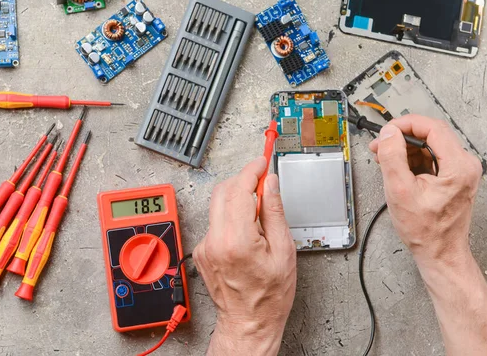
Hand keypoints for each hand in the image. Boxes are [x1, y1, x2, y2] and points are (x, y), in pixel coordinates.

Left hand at [193, 157, 296, 355]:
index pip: (239, 189)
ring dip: (237, 200)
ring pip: (218, 205)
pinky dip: (231, 218)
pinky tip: (247, 233)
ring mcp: (206, 246)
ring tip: (259, 216)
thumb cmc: (268, 296)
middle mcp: (215, 240)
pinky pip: (216, 222)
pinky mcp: (203, 251)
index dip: (252, 170)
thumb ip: (274, 212)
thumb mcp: (284, 251)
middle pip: (223, 191)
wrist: (247, 323)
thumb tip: (270, 185)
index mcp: (237, 240)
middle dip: (243, 181)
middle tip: (263, 183)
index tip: (262, 162)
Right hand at [368, 115, 482, 265]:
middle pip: (431, 135)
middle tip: (381, 145)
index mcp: (459, 165)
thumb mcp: (400, 191)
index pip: (433, 128)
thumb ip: (393, 157)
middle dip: (403, 137)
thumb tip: (388, 134)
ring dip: (406, 148)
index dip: (406, 124)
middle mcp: (465, 165)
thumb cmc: (425, 231)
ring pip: (429, 146)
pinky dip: (412, 159)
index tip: (387, 131)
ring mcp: (460, 171)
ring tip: (384, 158)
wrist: (440, 254)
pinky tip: (397, 167)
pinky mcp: (453, 177)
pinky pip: (431, 158)